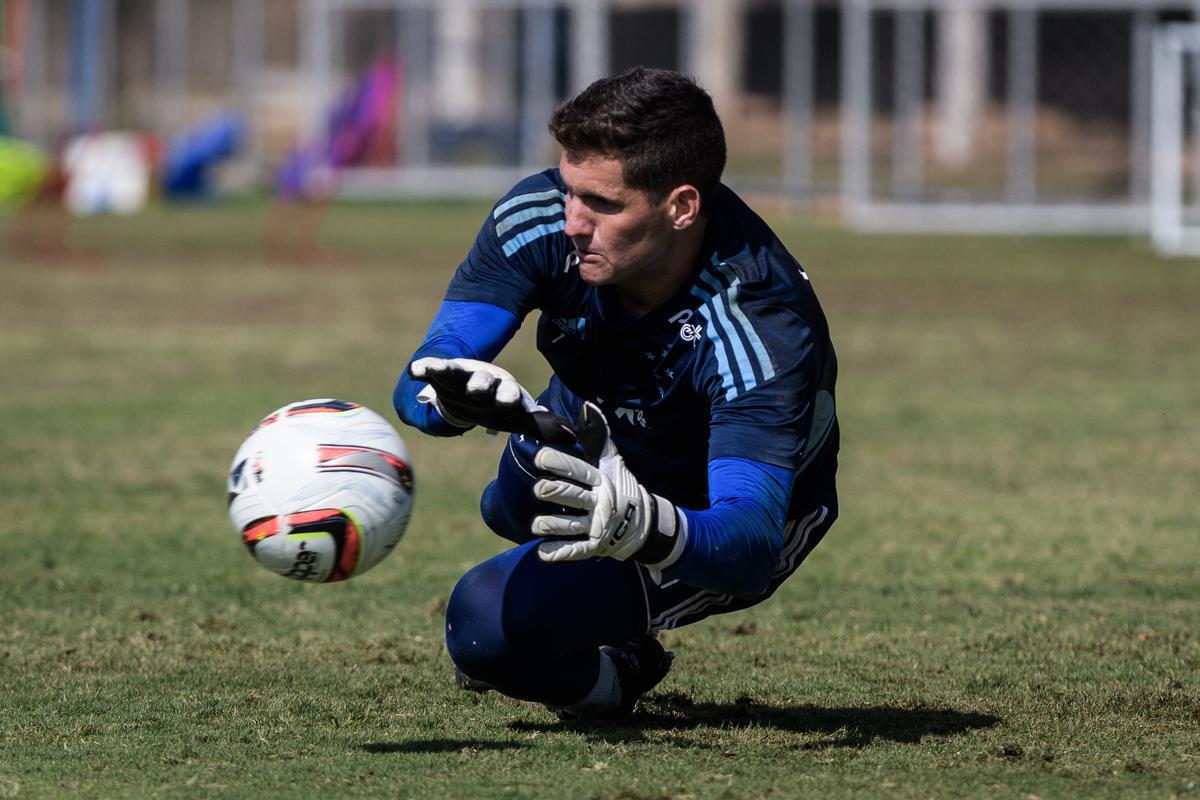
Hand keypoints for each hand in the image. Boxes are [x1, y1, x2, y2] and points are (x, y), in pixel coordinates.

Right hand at [409, 357, 575, 444]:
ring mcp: (463, 376)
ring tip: (436, 369)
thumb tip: (571, 438)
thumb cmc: (495, 408)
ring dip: (447, 371)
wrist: (470, 394)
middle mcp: (485, 382)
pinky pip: (434, 369)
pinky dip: (426, 367)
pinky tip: (415, 370)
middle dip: (482, 385)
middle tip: (478, 389)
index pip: (509, 394)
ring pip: (457, 373)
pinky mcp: (443, 374)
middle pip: (484, 382)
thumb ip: (538, 426)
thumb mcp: (514, 418)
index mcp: (504, 392)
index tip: (508, 402)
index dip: (509, 397)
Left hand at [532, 402, 685, 565]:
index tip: (540, 456)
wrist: (644, 524)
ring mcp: (596, 525)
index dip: (559, 462)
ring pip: (569, 525)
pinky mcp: (594, 546)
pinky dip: (558, 552)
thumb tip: (588, 405)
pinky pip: (575, 550)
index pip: (578, 468)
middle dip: (552, 491)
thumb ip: (598, 435)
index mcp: (600, 480)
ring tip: (537, 525)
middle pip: (571, 495)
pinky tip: (543, 551)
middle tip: (539, 488)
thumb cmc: (620, 487)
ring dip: (551, 524)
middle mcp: (599, 502)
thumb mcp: (612, 461)